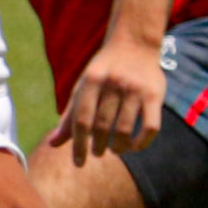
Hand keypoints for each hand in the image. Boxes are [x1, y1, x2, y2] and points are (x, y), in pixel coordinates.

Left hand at [54, 29, 166, 161]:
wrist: (134, 43)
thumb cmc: (103, 72)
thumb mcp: (82, 88)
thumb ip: (69, 116)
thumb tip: (52, 145)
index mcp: (91, 82)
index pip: (81, 121)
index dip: (78, 146)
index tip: (79, 163)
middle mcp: (113, 84)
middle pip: (101, 127)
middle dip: (97, 147)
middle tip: (97, 153)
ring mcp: (135, 89)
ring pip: (124, 130)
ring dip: (118, 147)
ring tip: (114, 150)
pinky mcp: (155, 94)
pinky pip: (150, 127)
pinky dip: (141, 142)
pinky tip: (134, 146)